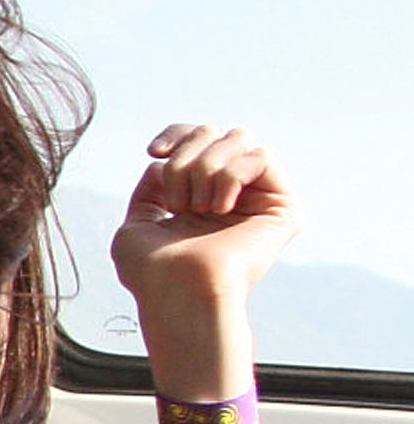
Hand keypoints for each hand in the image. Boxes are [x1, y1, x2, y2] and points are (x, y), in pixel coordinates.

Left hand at [112, 124, 297, 310]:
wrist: (176, 291)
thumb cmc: (152, 271)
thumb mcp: (138, 221)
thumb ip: (154, 188)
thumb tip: (166, 161)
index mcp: (203, 198)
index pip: (199, 139)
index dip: (177, 135)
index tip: (154, 153)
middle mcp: (235, 195)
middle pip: (215, 132)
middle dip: (185, 159)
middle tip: (177, 200)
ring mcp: (261, 200)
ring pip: (238, 138)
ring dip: (204, 169)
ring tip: (196, 208)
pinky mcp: (285, 208)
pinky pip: (260, 156)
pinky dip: (229, 177)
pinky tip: (219, 209)